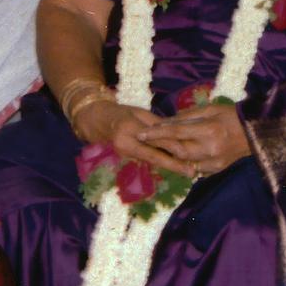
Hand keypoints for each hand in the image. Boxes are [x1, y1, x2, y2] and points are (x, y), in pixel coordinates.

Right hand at [72, 102, 191, 175]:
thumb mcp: (138, 112)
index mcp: (129, 128)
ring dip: (168, 167)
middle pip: (153, 156)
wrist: (94, 120)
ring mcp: (122, 154)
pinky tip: (172, 169)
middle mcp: (124, 144)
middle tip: (190, 172)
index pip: (153, 139)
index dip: (171, 147)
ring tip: (186, 172)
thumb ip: (156, 124)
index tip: (187, 153)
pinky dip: (159, 165)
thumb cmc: (119, 112)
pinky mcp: (124, 159)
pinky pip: (144, 162)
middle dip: (173, 165)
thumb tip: (175, 134)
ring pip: (150, 161)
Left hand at [136, 105, 250, 176]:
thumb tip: (167, 121)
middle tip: (145, 141)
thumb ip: (188, 116)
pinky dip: (184, 163)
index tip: (141, 133)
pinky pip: (195, 168)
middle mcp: (210, 149)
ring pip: (184, 162)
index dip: (157, 133)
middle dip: (160, 146)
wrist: (255, 133)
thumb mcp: (210, 108)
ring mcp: (214, 162)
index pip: (177, 132)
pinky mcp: (216, 169)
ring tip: (158, 149)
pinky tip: (177, 157)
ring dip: (170, 156)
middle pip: (178, 151)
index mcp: (209, 130)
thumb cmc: (232, 115)